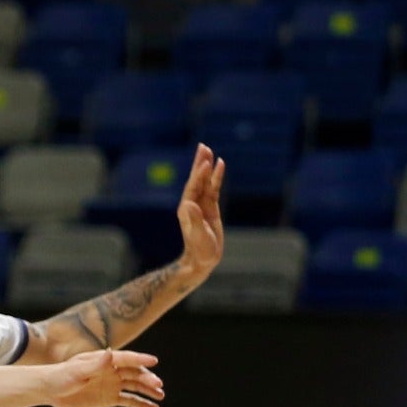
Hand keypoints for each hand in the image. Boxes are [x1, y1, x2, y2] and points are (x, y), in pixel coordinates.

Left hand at [47, 350, 162, 406]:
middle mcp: (112, 371)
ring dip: (149, 390)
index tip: (155, 361)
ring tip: (161, 396)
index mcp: (105, 360)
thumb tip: (111, 352)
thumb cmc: (61, 376)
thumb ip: (96, 364)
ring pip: (135, 387)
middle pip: (134, 373)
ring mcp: (113, 384)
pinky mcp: (110, 398)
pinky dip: (142, 404)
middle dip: (147, 378)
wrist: (51, 390)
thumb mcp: (77, 370)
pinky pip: (130, 401)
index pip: (127, 358)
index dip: (141, 359)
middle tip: (158, 385)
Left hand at [176, 143, 224, 283]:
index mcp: (187, 209)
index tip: (206, 162)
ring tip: (209, 151)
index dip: (199, 175)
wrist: (201, 260)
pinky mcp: (210, 208)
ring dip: (207, 166)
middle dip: (199, 163)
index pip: (193, 187)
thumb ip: (194, 220)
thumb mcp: (198, 236)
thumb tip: (189, 205)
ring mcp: (201, 204)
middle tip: (202, 146)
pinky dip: (216, 177)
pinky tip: (219, 167)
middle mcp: (192, 204)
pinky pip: (213, 188)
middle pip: (196, 179)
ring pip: (205, 181)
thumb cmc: (200, 250)